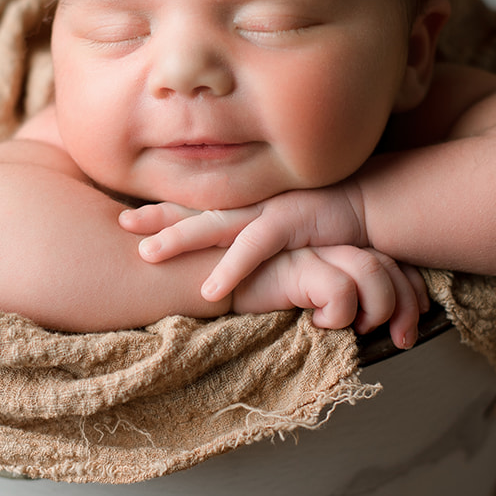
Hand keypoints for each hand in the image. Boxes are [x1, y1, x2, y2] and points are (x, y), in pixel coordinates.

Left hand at [119, 187, 365, 300]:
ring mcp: (270, 210)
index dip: (163, 211)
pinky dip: (231, 268)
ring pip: (215, 223)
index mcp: (247, 207)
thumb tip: (230, 268)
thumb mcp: (286, 232)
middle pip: (196, 209)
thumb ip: (260, 244)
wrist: (374, 205)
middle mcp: (253, 205)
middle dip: (157, 216)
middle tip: (120, 223)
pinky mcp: (292, 222)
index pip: (197, 207)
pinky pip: (254, 247)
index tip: (125, 216)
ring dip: (180, 238)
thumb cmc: (328, 224)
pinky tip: (208, 290)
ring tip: (147, 255)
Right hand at [231, 246, 428, 348]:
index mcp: (337, 248)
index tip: (412, 325)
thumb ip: (333, 301)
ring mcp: (315, 250)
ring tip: (354, 329)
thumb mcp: (304, 297)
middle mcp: (331, 244)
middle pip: (389, 266)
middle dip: (405, 307)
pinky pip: (339, 291)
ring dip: (374, 311)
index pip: (391, 262)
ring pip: (371, 274)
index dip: (411, 292)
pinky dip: (337, 315)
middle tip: (403, 340)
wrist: (202, 279)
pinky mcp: (297, 264)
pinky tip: (317, 324)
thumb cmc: (253, 293)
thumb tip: (382, 332)